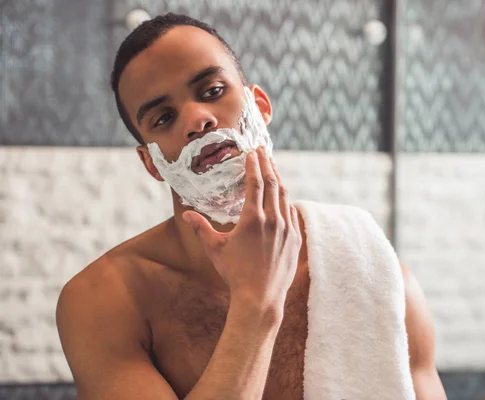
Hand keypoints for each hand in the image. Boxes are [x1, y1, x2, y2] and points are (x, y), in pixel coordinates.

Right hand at [183, 147, 301, 315]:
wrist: (261, 297)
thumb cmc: (235, 274)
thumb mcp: (215, 249)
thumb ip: (201, 228)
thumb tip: (187, 213)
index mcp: (253, 218)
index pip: (256, 182)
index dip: (254, 165)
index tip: (252, 152)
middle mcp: (273, 220)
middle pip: (273, 183)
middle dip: (268, 164)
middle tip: (264, 150)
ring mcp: (287, 229)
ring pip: (284, 196)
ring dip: (278, 179)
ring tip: (273, 167)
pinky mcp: (295, 239)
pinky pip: (292, 212)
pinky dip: (286, 200)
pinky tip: (283, 196)